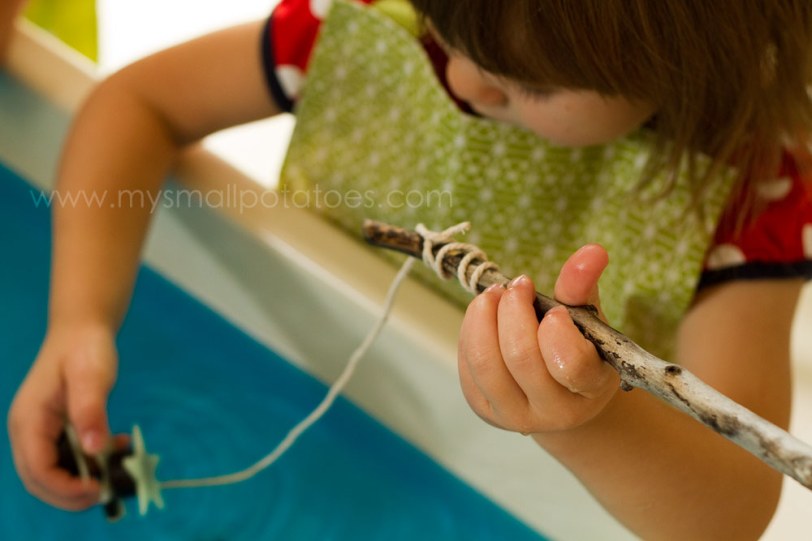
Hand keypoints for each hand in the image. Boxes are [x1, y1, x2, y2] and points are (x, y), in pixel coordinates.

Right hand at [7, 323, 118, 508]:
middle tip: (108, 491)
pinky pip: (69, 457)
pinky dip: (91, 461)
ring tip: (119, 465)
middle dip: (72, 493)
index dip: (65, 487)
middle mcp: (28, 431)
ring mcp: (40, 431)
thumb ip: (91, 411)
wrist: (83, 330)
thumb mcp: (92, 377)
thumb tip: (93, 448)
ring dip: (85, 477)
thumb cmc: (85, 349)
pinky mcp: (56, 429)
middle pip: (40, 480)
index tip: (97, 487)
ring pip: (55, 472)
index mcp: (29, 421)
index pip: (38, 470)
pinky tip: (118, 447)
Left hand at [457, 244, 618, 433]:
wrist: (557, 395)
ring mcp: (514, 415)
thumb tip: (593, 251)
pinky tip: (484, 314)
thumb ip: (583, 287)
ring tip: (495, 294)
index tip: (556, 310)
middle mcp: (553, 412)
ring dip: (484, 316)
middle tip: (519, 285)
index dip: (557, 331)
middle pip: (520, 358)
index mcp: (589, 390)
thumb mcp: (587, 322)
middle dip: (513, 310)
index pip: (571, 366)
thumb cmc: (577, 349)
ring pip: (486, 362)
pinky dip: (472, 329)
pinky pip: (467, 364)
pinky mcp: (484, 408)